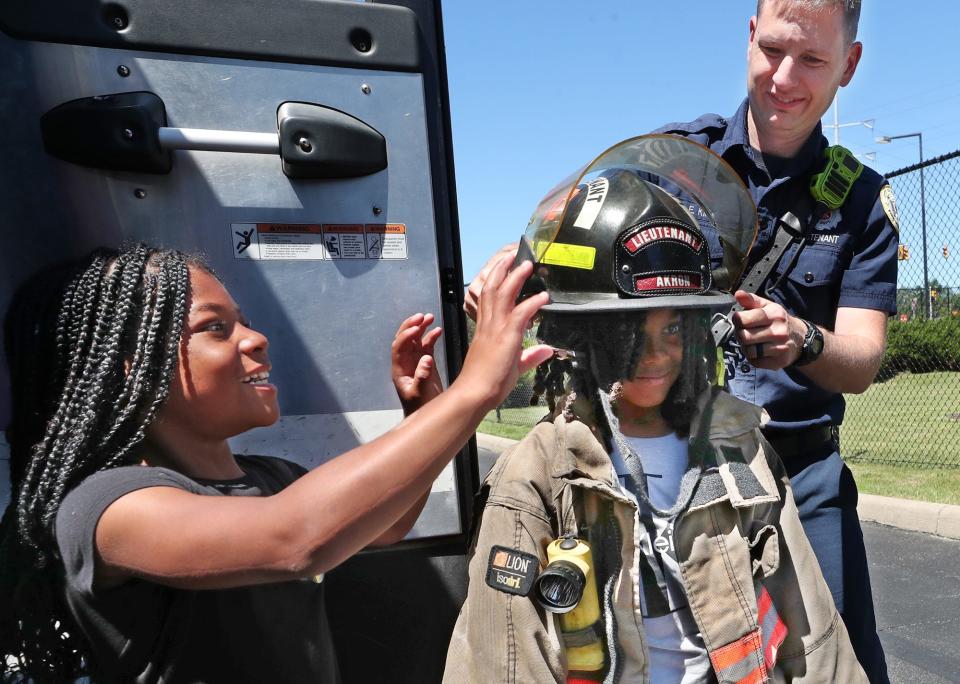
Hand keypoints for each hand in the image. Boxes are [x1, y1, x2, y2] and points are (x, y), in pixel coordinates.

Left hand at [392, 313, 443, 414]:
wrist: (426, 415)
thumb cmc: (420, 407)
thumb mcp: (420, 394)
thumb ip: (422, 377)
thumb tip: (426, 359)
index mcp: (400, 370)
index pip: (399, 347)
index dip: (406, 336)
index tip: (416, 329)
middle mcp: (405, 363)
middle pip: (404, 339)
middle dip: (410, 326)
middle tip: (421, 316)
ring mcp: (415, 362)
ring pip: (415, 340)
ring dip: (421, 328)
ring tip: (429, 317)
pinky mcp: (426, 364)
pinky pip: (426, 346)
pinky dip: (431, 337)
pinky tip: (438, 330)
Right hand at [455, 255, 551, 410]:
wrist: (475, 394)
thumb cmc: (488, 384)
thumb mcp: (514, 367)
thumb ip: (530, 356)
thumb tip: (547, 350)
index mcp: (486, 330)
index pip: (488, 299)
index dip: (495, 281)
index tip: (503, 269)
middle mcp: (488, 325)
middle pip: (491, 288)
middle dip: (501, 270)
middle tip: (511, 255)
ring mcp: (495, 329)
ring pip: (502, 294)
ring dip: (515, 277)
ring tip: (527, 265)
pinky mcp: (506, 337)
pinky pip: (520, 313)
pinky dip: (532, 302)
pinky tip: (544, 296)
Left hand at [732, 290, 805, 369]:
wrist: (801, 339)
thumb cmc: (778, 321)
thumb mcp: (767, 307)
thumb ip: (751, 300)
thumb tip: (738, 294)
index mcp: (774, 314)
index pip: (744, 319)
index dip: (737, 320)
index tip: (740, 320)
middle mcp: (779, 331)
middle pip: (744, 336)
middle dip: (740, 334)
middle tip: (744, 332)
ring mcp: (780, 348)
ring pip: (749, 351)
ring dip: (746, 347)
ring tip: (752, 342)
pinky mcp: (779, 362)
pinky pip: (755, 361)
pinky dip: (753, 357)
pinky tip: (758, 351)